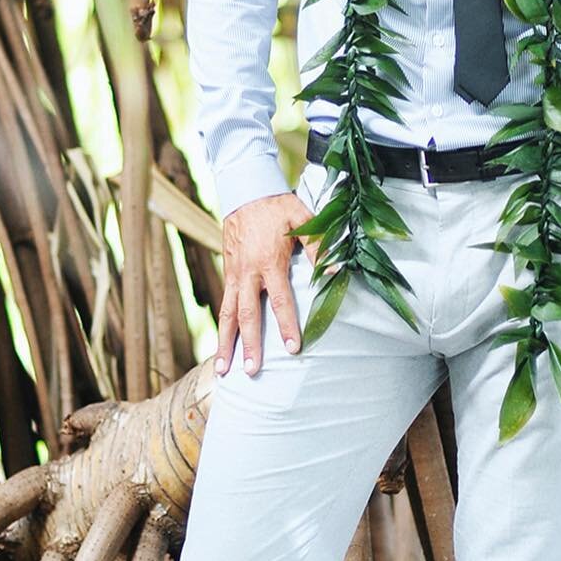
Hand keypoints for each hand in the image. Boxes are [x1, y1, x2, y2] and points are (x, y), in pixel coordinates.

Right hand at [215, 191, 319, 376]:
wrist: (245, 190)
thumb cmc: (277, 206)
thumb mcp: (303, 219)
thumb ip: (319, 246)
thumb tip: (337, 272)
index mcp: (269, 261)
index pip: (280, 300)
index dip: (287, 325)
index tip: (293, 348)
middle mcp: (248, 272)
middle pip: (248, 315)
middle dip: (249, 344)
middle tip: (252, 370)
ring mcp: (235, 274)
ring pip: (228, 314)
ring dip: (225, 343)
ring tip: (223, 370)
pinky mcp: (228, 272)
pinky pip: (224, 304)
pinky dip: (223, 326)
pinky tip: (223, 344)